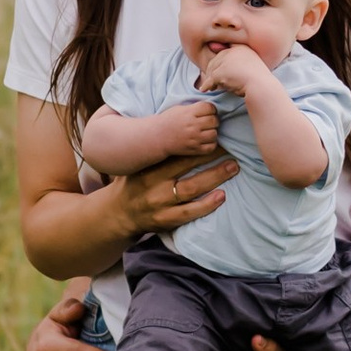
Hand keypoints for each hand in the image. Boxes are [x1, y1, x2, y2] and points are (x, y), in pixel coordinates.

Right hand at [119, 147, 236, 233]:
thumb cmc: (133, 184)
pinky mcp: (166, 220)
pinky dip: (207, 205)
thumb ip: (155, 153)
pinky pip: (189, 212)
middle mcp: (154, 185)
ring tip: (233, 167)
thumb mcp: (139, 166)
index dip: (196, 144)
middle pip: (186, 167)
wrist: (118, 214)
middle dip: (210, 156)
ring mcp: (160, 204)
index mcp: (149, 169)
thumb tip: (178, 130)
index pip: (176, 153)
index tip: (213, 136)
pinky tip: (221, 196)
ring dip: (215, 177)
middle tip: (231, 148)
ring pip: (191, 189)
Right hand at [164, 94, 222, 153]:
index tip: (208, 112)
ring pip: (214, 134)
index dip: (211, 109)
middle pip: (214, 120)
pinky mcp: (194, 149)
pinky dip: (211, 143)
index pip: (210, 108)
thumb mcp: (180, 109)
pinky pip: (211, 147)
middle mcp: (192, 125)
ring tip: (206, 131)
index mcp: (189, 113)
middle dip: (213, 120)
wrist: (158, 137)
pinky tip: (205, 140)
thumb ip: (195, 108)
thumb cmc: (169, 120)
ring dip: (212, 132)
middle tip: (208, 122)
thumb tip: (211, 108)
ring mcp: (194, 138)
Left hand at [194, 43, 264, 97]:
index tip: (215, 66)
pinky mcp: (221, 71)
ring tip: (212, 87)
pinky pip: (210, 79)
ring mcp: (227, 60)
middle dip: (213, 70)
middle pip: (217, 60)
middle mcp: (234, 51)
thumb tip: (223, 69)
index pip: (226, 51)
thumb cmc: (259, 82)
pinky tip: (204, 89)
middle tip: (212, 80)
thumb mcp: (252, 68)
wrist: (262, 87)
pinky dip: (207, 85)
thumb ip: (239, 65)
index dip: (220, 59)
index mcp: (243, 48)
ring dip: (211, 79)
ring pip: (213, 70)